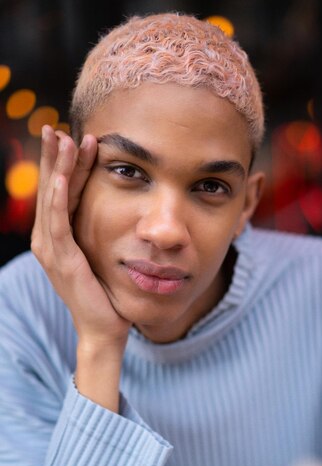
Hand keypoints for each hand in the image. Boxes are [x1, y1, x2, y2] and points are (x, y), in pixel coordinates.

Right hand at [31, 126, 131, 409]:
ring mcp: (52, 250)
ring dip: (56, 169)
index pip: (62, 192)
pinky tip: (61, 178)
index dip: (66, 164)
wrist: (105, 327)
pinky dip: (58, 199)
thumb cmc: (107, 292)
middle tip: (55, 126)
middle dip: (53, 157)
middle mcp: (49, 240)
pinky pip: (58, 223)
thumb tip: (118, 208)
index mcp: (58, 237)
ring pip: (52, 200)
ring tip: (60, 140)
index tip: (75, 136)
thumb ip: (100, 232)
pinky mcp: (61, 260)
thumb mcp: (102, 254)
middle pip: (51, 190)